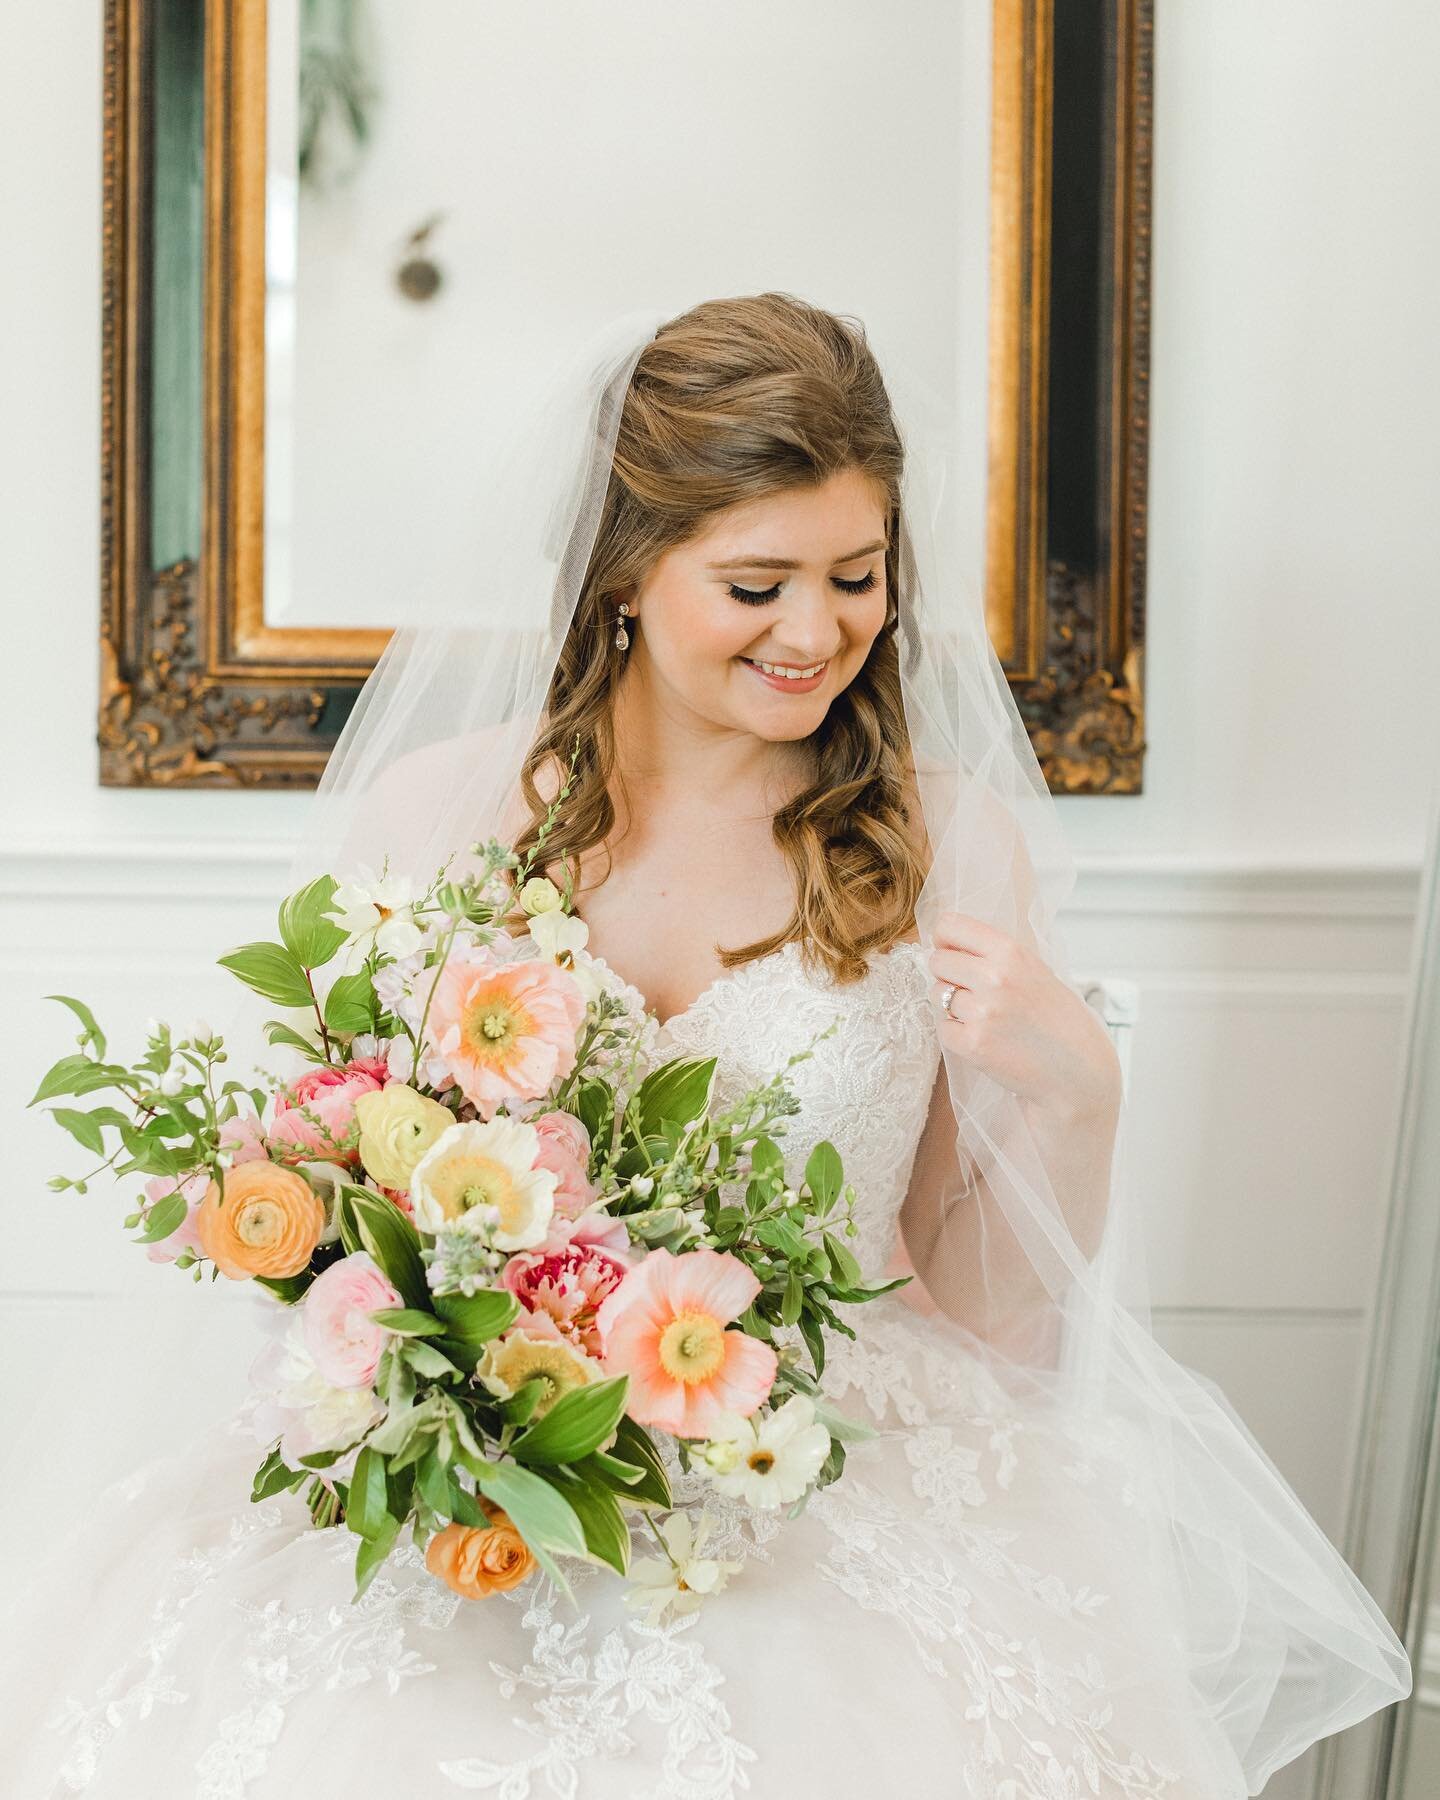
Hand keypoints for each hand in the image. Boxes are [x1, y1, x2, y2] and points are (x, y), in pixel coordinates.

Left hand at [926, 911, 1121, 1123]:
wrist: (1077, 1071)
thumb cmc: (1060, 1021)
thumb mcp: (1036, 971)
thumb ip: (996, 956)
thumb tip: (949, 944)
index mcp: (1011, 952)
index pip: (950, 926)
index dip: (944, 938)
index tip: (949, 948)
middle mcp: (994, 978)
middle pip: (937, 961)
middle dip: (947, 974)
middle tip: (969, 989)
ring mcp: (982, 1012)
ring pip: (938, 995)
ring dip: (953, 1006)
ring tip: (985, 1017)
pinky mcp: (972, 1044)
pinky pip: (943, 1028)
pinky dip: (956, 1034)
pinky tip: (983, 1037)